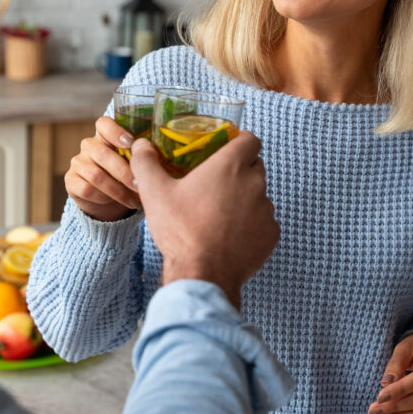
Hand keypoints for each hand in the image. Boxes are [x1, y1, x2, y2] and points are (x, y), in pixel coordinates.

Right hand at [63, 116, 141, 220]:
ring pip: (96, 175)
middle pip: (102, 153)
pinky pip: (87, 189)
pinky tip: (120, 203)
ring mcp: (78, 163)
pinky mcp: (71, 181)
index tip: (131, 143)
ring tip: (136, 199)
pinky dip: (105, 198)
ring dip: (118, 190)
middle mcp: (89, 146)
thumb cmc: (127, 177)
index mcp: (106, 136)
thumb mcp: (136, 165)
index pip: (103, 124)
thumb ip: (143, 157)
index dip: (115, 131)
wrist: (109, 202)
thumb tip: (157, 158)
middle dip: (124, 171)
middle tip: (141, 185)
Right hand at [128, 132, 277, 309]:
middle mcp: (255, 183)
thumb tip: (141, 145)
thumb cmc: (181, 230)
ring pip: (259, 195)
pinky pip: (264, 221)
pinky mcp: (271, 234)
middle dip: (239, 171)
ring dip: (245, 199)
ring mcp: (267, 210)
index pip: (250, 139)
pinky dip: (251, 224)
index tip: (225, 150)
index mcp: (231, 166)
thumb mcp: (154, 192)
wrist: (203, 274)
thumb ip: (146, 162)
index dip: (239, 141)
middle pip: (254, 166)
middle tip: (214, 184)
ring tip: (219, 213)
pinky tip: (229, 234)